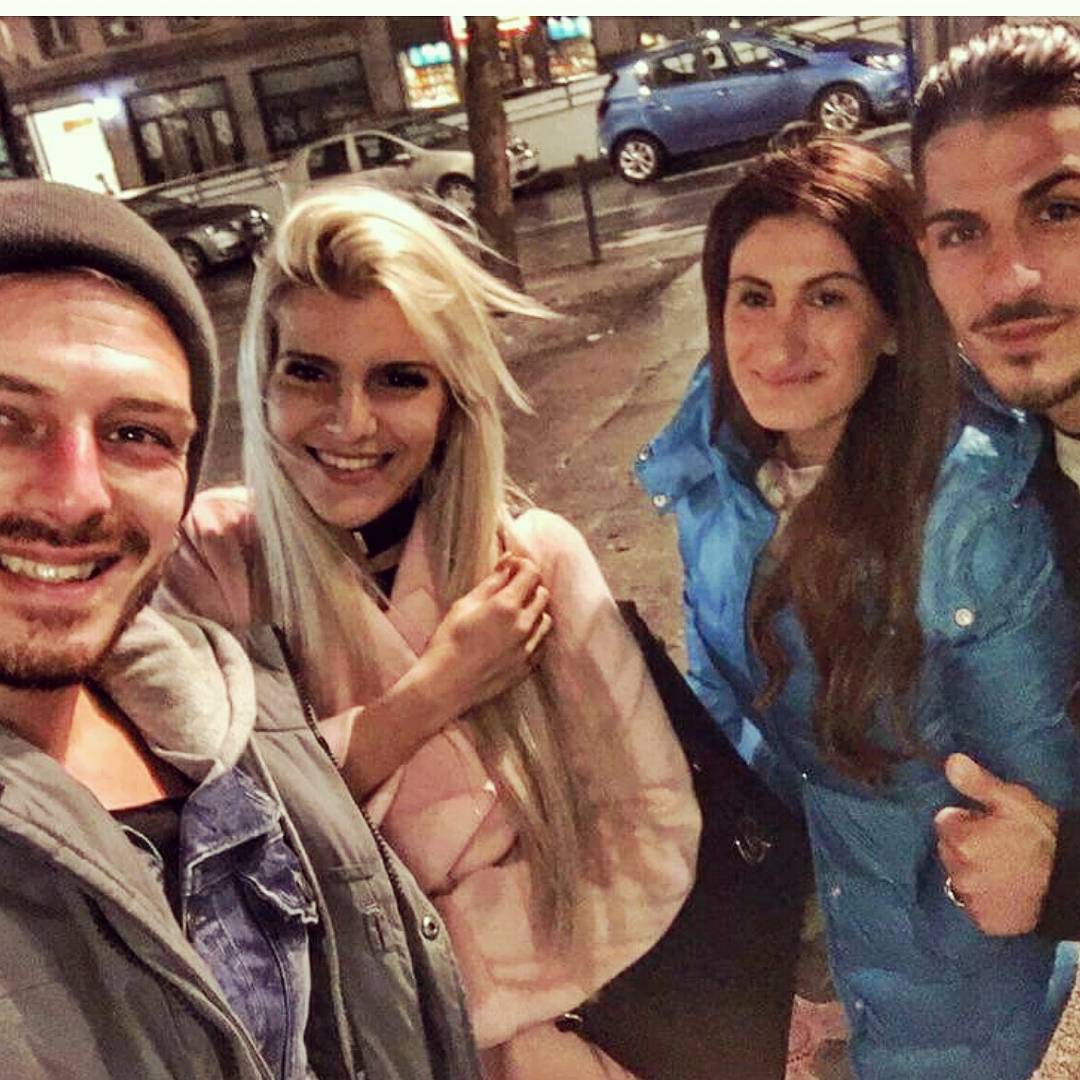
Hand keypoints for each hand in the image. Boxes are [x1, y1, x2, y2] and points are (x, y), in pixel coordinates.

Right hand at [420, 554, 551, 715]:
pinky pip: (542, 644)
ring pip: (546, 620)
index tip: (513, 568)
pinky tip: (516, 637)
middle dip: (530, 587)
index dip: (523, 566)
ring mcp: (528, 648)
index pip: (532, 574)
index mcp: (507, 606)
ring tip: (515, 615)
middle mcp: (523, 625)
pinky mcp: (527, 666)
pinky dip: (534, 635)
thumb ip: (491, 582)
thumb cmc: (448, 642)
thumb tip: (509, 561)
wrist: (445, 684)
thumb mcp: (465, 605)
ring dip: (535, 612)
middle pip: (543, 595)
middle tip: (512, 590)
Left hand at [935, 753, 1058, 935]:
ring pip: (958, 876)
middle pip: (948, 848)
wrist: (1073, 884)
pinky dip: (984, 896)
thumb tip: (950, 761)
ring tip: (1003, 868)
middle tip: (997, 845)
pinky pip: (973, 903)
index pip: (944, 821)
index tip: (986, 822)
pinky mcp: (984, 922)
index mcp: (962, 841)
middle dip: (965, 843)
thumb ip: (976, 783)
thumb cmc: (1042, 837)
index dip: (966, 819)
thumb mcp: (1012, 801)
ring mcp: (971, 900)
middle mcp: (959, 873)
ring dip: (971, 870)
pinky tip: (1005, 889)